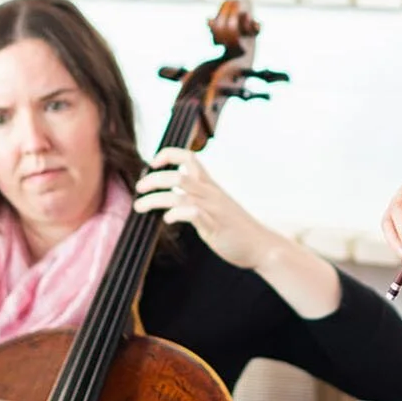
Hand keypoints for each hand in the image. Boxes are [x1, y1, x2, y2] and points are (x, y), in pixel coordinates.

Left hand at [133, 147, 275, 269]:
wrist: (262, 245)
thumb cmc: (237, 228)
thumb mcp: (216, 206)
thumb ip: (198, 199)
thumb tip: (174, 199)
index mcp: (210, 186)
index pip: (189, 157)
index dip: (168, 155)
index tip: (153, 163)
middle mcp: (211, 194)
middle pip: (178, 176)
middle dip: (153, 180)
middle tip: (139, 189)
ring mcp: (213, 210)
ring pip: (181, 194)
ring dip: (155, 199)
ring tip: (140, 206)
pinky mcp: (215, 227)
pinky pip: (194, 214)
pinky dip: (177, 214)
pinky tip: (168, 220)